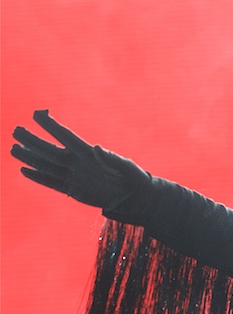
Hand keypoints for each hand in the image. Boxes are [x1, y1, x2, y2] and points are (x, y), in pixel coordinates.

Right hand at [12, 110, 150, 210]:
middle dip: (33, 141)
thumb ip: (111, 158)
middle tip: (15, 130)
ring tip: (13, 148)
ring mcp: (75, 176)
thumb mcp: (127, 167)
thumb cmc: (135, 179)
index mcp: (90, 154)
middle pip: (51, 150)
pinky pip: (53, 183)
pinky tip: (25, 170)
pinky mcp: (75, 191)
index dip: (51, 126)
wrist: (137, 199)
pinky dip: (39, 177)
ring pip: (47, 166)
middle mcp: (79, 163)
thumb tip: (96, 148)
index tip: (37, 114)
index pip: (66, 137)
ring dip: (30, 158)